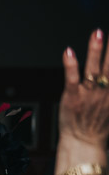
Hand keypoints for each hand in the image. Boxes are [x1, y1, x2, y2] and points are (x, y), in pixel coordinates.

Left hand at [59, 29, 108, 149]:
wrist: (84, 142)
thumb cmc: (98, 125)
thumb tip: (108, 79)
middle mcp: (105, 90)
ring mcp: (89, 92)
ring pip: (93, 67)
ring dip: (95, 49)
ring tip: (97, 33)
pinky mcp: (73, 96)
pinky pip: (71, 78)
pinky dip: (71, 64)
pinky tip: (69, 52)